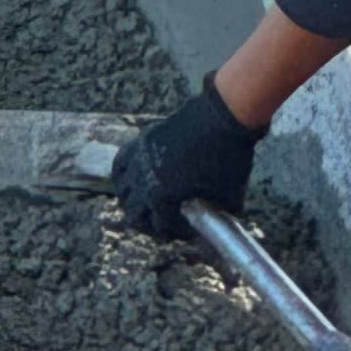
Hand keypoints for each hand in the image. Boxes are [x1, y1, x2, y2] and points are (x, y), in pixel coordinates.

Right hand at [110, 81, 259, 241]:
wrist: (223, 117)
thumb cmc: (227, 157)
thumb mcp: (229, 194)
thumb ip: (221, 212)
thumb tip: (224, 220)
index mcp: (162, 197)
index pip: (161, 226)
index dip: (176, 233)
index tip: (187, 232)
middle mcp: (144, 181)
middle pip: (134, 214)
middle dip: (149, 224)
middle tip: (164, 225)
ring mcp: (140, 159)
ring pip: (122, 190)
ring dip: (132, 201)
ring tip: (145, 204)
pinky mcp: (142, 141)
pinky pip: (121, 163)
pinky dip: (123, 175)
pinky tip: (132, 179)